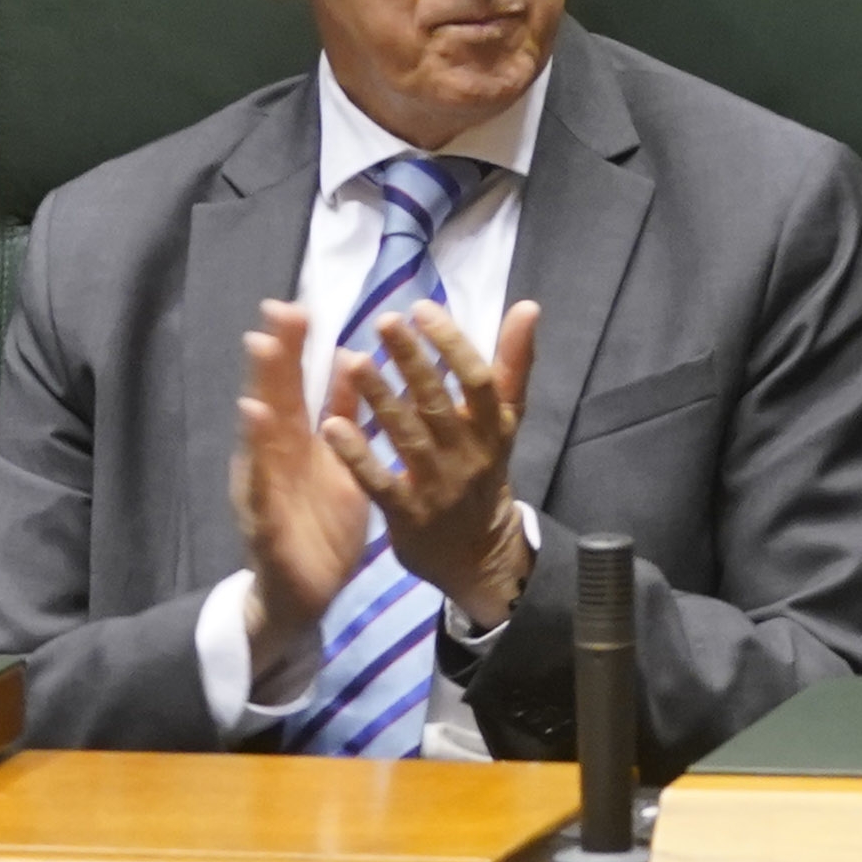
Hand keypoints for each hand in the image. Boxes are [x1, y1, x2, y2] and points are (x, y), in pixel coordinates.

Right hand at [231, 300, 376, 697]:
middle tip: (275, 311)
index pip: (296, 387)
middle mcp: (276, 456)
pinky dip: (257, 456)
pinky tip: (255, 425)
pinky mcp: (265, 522)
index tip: (299, 305)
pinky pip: (262, 487)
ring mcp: (265, 487)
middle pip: (274, 399)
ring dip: (260, 392)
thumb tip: (350, 357)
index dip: (296, 349)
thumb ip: (343, 414)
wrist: (303, 595)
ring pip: (261, 436)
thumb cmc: (321, 523)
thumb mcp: (340, 464)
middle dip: (274, 357)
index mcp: (299, 442)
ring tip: (260, 352)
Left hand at [328, 299, 539, 622]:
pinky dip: (357, 456)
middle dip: (413, 361)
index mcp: (493, 428)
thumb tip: (529, 306)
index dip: (452, 344)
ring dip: (381, 399)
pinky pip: (380, 483)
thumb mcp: (505, 421)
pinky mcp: (407, 515)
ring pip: (408, 438)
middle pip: (439, 403)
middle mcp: (468, 455)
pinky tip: (332, 425)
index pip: (478, 381)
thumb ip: (512, 364)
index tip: (422, 308)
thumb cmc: (484, 471)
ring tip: (353, 361)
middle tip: (384, 322)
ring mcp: (437, 487)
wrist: (478, 555)